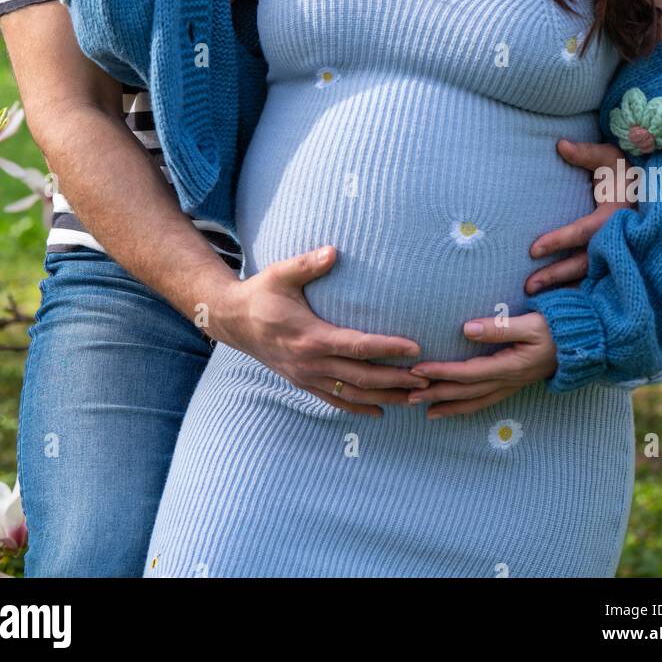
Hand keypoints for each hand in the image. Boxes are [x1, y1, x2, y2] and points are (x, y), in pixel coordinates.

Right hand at [207, 244, 429, 417]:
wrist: (233, 321)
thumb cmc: (261, 293)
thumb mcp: (280, 274)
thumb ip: (308, 263)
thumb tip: (333, 251)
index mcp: (310, 336)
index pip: (358, 346)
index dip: (388, 348)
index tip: (415, 348)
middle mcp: (310, 363)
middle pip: (362, 377)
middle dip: (397, 379)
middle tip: (428, 378)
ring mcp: (306, 377)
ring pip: (353, 394)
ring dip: (385, 397)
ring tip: (415, 397)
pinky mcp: (303, 382)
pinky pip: (335, 400)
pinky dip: (359, 407)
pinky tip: (381, 410)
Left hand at [404, 312, 557, 417]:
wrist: (583, 345)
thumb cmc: (557, 330)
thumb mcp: (530, 324)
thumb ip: (499, 327)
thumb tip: (465, 329)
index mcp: (508, 366)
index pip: (466, 372)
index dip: (441, 372)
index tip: (417, 369)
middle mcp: (507, 380)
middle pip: (465, 391)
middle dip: (436, 393)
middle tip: (408, 395)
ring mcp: (510, 385)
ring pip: (473, 401)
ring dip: (447, 404)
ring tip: (424, 409)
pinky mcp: (513, 384)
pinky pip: (484, 400)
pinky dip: (465, 406)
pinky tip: (452, 408)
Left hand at [524, 139, 633, 295]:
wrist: (661, 188)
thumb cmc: (629, 170)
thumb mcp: (611, 158)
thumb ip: (587, 153)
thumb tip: (560, 145)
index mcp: (617, 214)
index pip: (584, 231)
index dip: (558, 240)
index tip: (532, 249)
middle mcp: (621, 238)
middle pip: (586, 262)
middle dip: (557, 276)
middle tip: (529, 287)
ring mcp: (624, 252)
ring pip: (593, 276)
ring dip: (566, 288)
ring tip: (537, 299)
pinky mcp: (622, 261)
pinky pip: (601, 280)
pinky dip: (583, 294)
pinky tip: (563, 304)